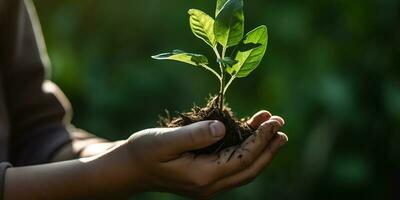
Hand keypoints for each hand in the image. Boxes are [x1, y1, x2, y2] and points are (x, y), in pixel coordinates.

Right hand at [114, 110, 287, 198]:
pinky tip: (249, 133)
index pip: (242, 158)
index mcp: (203, 176)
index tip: (274, 121)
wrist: (131, 169)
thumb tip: (222, 127)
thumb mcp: (165, 141)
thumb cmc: (144, 152)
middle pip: (250, 167)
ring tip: (273, 128)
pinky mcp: (205, 177)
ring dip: (260, 149)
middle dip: (268, 147)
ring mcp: (208, 183)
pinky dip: (245, 150)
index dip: (261, 139)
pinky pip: (233, 165)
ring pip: (243, 168)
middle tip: (281, 126)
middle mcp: (210, 185)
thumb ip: (194, 135)